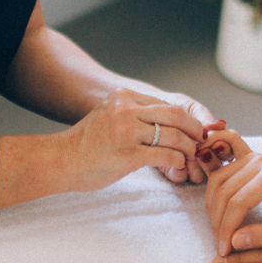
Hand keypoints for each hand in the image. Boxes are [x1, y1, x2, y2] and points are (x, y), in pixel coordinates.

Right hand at [58, 88, 204, 191]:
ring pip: (174, 136)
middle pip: (175, 115)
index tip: (192, 131)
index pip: (165, 105)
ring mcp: (127, 132)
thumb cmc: (87, 143)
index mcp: (123, 97)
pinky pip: (165, 155)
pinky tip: (177, 165)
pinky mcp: (128, 155)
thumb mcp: (109, 115)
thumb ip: (134, 114)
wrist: (61, 160)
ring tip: (189, 157)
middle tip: (200, 142)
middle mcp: (126, 110)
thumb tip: (168, 122)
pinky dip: (178, 161)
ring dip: (188, 148)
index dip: (184, 119)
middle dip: (194, 129)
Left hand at [156, 95, 225, 183]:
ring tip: (191, 154)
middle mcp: (202, 155)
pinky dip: (180, 169)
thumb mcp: (188, 107)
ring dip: (197, 166)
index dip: (226, 149)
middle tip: (204, 150)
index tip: (217, 141)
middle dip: (213, 160)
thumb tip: (221, 124)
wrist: (145, 108)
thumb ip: (203, 116)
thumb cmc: (169, 106)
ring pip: (200, 177)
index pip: (228, 151)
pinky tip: (177, 159)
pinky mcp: (170, 170)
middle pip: (218, 169)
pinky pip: (181, 177)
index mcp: (212, 140)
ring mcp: (187, 165)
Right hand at [204, 131, 261, 255]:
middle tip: (221, 247)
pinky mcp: (244, 158)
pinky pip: (219, 168)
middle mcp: (258, 161)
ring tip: (219, 233)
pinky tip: (210, 200)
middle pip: (223, 191)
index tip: (225, 252)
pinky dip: (210, 183)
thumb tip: (234, 243)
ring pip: (216, 182)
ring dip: (212, 208)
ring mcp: (250, 157)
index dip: (227, 229)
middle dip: (218, 222)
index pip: (238, 202)